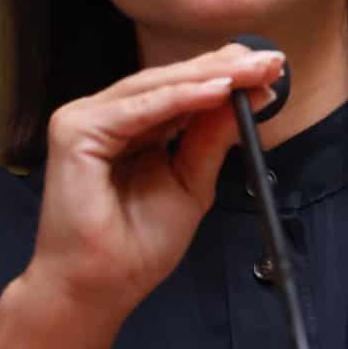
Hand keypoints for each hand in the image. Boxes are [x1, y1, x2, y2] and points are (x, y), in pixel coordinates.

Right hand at [23, 42, 284, 315]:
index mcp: (132, 128)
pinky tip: (218, 90)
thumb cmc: (138, 247)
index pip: (181, 92)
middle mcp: (107, 116)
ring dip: (208, 77)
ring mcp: (86, 119)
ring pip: (156, 88)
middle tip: (271, 61)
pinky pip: (139, 108)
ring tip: (252, 70)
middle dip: (223, 69)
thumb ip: (212, 140)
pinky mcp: (76, 130)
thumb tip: (250, 96)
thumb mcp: (191, 183)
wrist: (100, 287)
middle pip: (169, 82)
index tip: (272, 70)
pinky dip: (180, 98)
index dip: (225, 76)